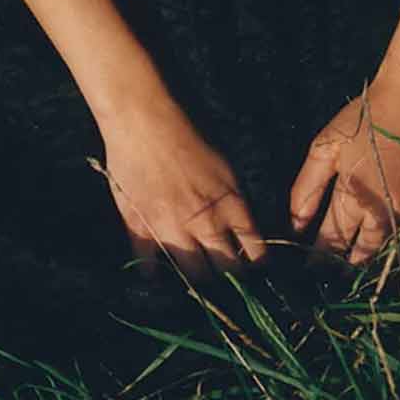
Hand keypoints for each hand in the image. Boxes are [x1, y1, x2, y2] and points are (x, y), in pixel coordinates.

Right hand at [96, 92, 267, 284]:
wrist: (143, 118)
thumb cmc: (188, 127)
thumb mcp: (225, 161)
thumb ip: (233, 196)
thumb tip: (240, 222)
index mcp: (231, 204)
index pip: (256, 251)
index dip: (258, 265)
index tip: (255, 270)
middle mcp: (206, 224)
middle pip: (228, 272)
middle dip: (232, 279)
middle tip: (229, 281)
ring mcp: (172, 230)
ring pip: (194, 277)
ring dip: (198, 280)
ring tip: (197, 279)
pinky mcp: (140, 230)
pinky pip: (149, 268)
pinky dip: (153, 272)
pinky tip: (156, 272)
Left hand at [288, 69, 399, 268]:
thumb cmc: (365, 118)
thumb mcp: (326, 144)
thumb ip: (307, 187)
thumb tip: (294, 225)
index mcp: (353, 195)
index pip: (332, 241)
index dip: (318, 259)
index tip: (307, 273)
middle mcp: (384, 211)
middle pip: (362, 256)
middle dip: (345, 270)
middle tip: (333, 283)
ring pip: (392, 256)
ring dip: (376, 269)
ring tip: (362, 283)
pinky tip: (395, 263)